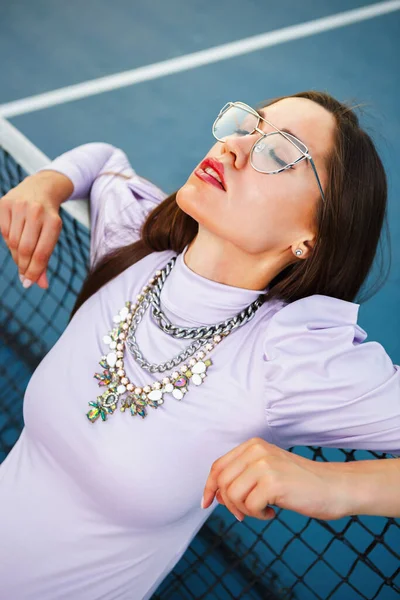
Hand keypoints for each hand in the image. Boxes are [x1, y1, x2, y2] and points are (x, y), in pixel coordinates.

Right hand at [0, 171, 72, 288]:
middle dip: (24, 266)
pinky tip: (14, 241)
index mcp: (54, 222)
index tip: (29, 283)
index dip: (34, 272)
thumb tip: (40, 285)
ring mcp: (19, 206)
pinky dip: (8, 241)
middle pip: (25, 249)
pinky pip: (3, 231)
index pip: (42, 254)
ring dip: (16, 255)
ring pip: (12, 241)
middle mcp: (36, 212)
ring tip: (21, 258)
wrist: (40, 188)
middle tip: (24, 277)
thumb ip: (45, 260)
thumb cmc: (47, 218)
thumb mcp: (52, 236)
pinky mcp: (4, 203)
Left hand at [202, 437, 347, 521]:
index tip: (206, 503)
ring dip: (244, 510)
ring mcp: (264, 465)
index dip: (209, 487)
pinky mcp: (273, 482)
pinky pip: (249, 506)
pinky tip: (273, 512)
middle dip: (229, 503)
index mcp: (253, 445)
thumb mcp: (267, 471)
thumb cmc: (300, 483)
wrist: (334, 487)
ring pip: (232, 495)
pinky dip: (258, 515)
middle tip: (244, 514)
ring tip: (262, 510)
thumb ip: (242, 476)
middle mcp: (256, 450)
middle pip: (222, 482)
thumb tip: (215, 495)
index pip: (219, 466)